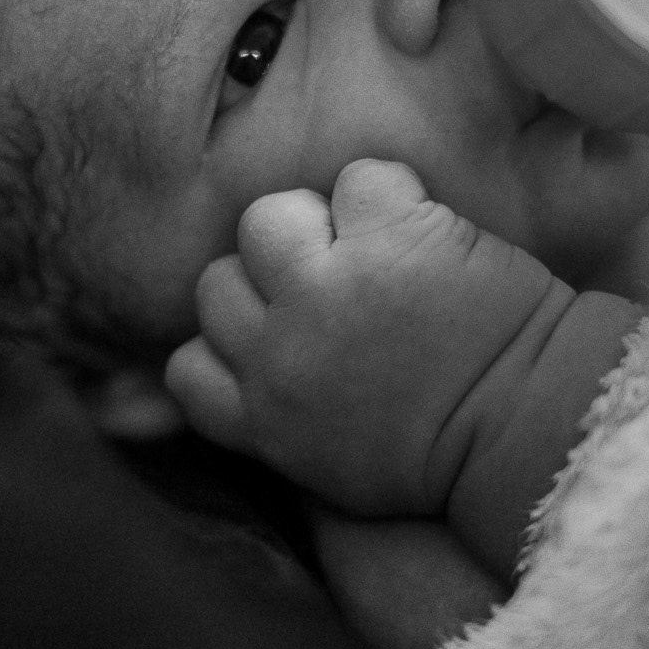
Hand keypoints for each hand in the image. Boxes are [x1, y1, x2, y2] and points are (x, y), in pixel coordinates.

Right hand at [164, 157, 573, 518]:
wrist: (531, 428)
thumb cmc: (439, 455)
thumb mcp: (318, 468)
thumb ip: (244, 420)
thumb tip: (117, 406)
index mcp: (260, 417)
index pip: (188, 363)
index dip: (233, 342)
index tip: (283, 344)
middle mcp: (277, 353)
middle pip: (220, 282)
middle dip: (277, 280)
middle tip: (344, 297)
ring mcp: (326, 289)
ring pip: (269, 218)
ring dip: (319, 225)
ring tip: (376, 255)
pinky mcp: (386, 236)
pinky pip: (361, 179)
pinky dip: (398, 198)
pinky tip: (430, 236)